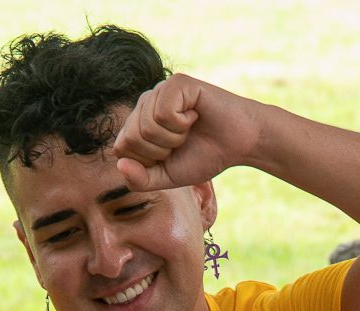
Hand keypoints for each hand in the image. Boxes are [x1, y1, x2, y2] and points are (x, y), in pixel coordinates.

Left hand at [112, 74, 264, 192]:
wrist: (239, 143)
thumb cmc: (204, 157)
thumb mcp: (167, 177)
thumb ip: (140, 180)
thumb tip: (120, 164)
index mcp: (138, 123)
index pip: (120, 149)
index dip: (146, 162)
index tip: (170, 155)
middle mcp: (145, 103)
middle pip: (130, 138)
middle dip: (159, 151)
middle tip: (182, 142)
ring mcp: (159, 90)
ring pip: (146, 126)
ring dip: (173, 138)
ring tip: (189, 129)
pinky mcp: (176, 82)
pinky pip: (162, 113)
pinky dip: (181, 124)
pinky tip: (194, 115)